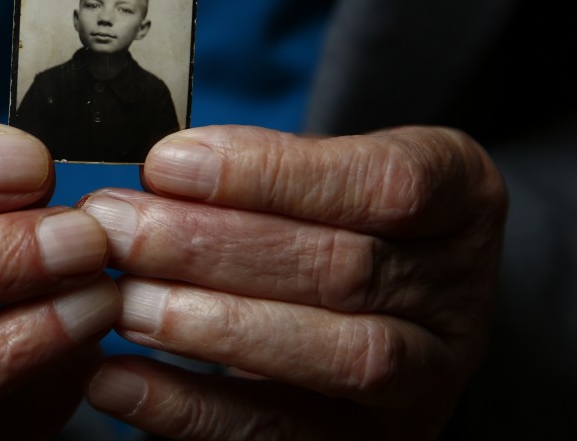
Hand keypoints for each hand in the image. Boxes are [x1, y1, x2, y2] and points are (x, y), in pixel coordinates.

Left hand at [79, 125, 506, 439]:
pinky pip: (286, 435)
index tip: (165, 163)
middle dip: (213, 247)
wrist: (379, 300)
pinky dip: (193, 412)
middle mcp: (460, 292)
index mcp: (462, 198)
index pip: (383, 182)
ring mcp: (430, 378)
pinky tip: (117, 382)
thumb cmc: (333, 214)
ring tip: (118, 300)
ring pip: (336, 357)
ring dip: (210, 328)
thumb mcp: (324, 169)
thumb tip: (158, 174)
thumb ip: (261, 171)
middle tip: (115, 228)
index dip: (271, 172)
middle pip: (347, 269)